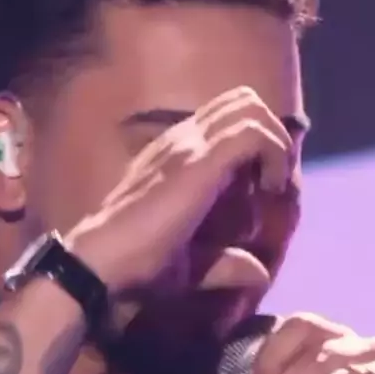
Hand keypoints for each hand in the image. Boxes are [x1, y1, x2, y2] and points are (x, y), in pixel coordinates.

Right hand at [67, 86, 293, 295]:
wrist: (100, 267)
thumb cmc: (135, 267)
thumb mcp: (190, 266)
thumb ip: (224, 264)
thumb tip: (259, 273)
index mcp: (174, 155)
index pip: (225, 117)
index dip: (256, 143)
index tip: (262, 189)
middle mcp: (181, 140)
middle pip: (240, 101)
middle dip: (270, 133)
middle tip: (270, 181)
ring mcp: (187, 145)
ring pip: (249, 106)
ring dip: (274, 140)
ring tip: (271, 184)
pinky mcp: (197, 161)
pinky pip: (252, 132)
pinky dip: (274, 153)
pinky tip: (269, 188)